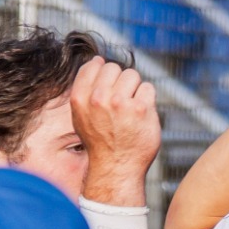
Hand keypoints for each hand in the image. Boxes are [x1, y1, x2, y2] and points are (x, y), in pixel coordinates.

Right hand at [73, 55, 159, 206]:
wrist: (116, 167)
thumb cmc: (100, 142)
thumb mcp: (81, 116)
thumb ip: (86, 89)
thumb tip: (97, 60)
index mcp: (80, 99)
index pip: (93, 65)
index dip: (103, 69)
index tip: (109, 84)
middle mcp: (99, 99)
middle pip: (115, 68)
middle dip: (120, 80)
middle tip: (121, 101)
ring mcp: (121, 103)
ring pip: (133, 76)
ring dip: (135, 89)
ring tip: (131, 108)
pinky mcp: (141, 109)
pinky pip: (148, 88)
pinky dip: (147, 99)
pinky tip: (141, 115)